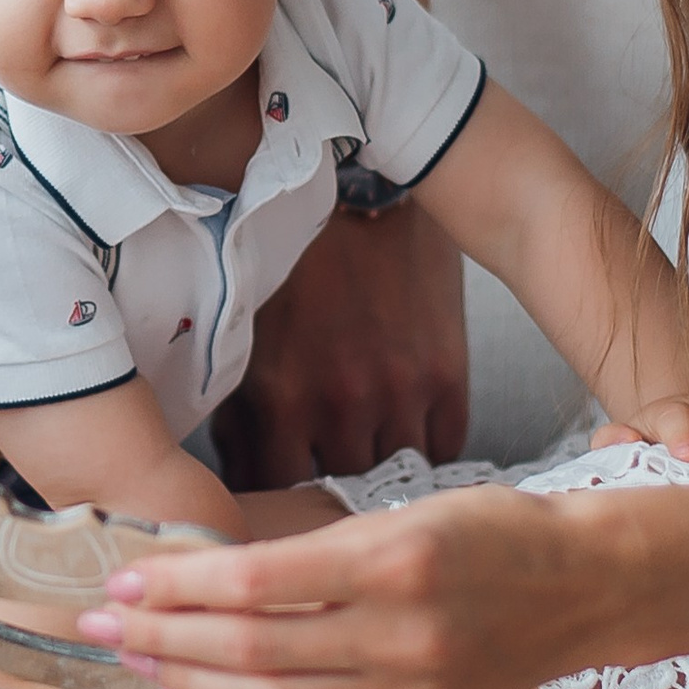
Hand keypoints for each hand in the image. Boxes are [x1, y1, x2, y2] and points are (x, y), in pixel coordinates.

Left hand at [75, 482, 624, 688]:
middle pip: (249, 646)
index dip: (180, 587)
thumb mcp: (408, 512)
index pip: (256, 579)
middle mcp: (399, 632)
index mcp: (392, 560)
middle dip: (162, 638)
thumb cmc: (495, 532)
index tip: (125, 582)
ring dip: (189, 683)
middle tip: (100, 628)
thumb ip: (319, 552)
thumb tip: (217, 576)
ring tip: (135, 665)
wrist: (589, 586)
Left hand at [213, 203, 468, 487]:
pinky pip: (442, 450)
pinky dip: (423, 454)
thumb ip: (242, 414)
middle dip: (324, 491)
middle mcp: (343, 402)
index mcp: (282, 395)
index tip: (271, 502)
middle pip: (337, 493)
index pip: (273, 491)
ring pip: (393, 479)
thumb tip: (241, 477)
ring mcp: (401, 391)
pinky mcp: (447, 374)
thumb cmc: (292, 259)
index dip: (271, 503)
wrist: (362, 184)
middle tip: (322, 484)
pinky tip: (404, 439)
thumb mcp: (246, 333)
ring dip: (378, 476)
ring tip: (365, 465)